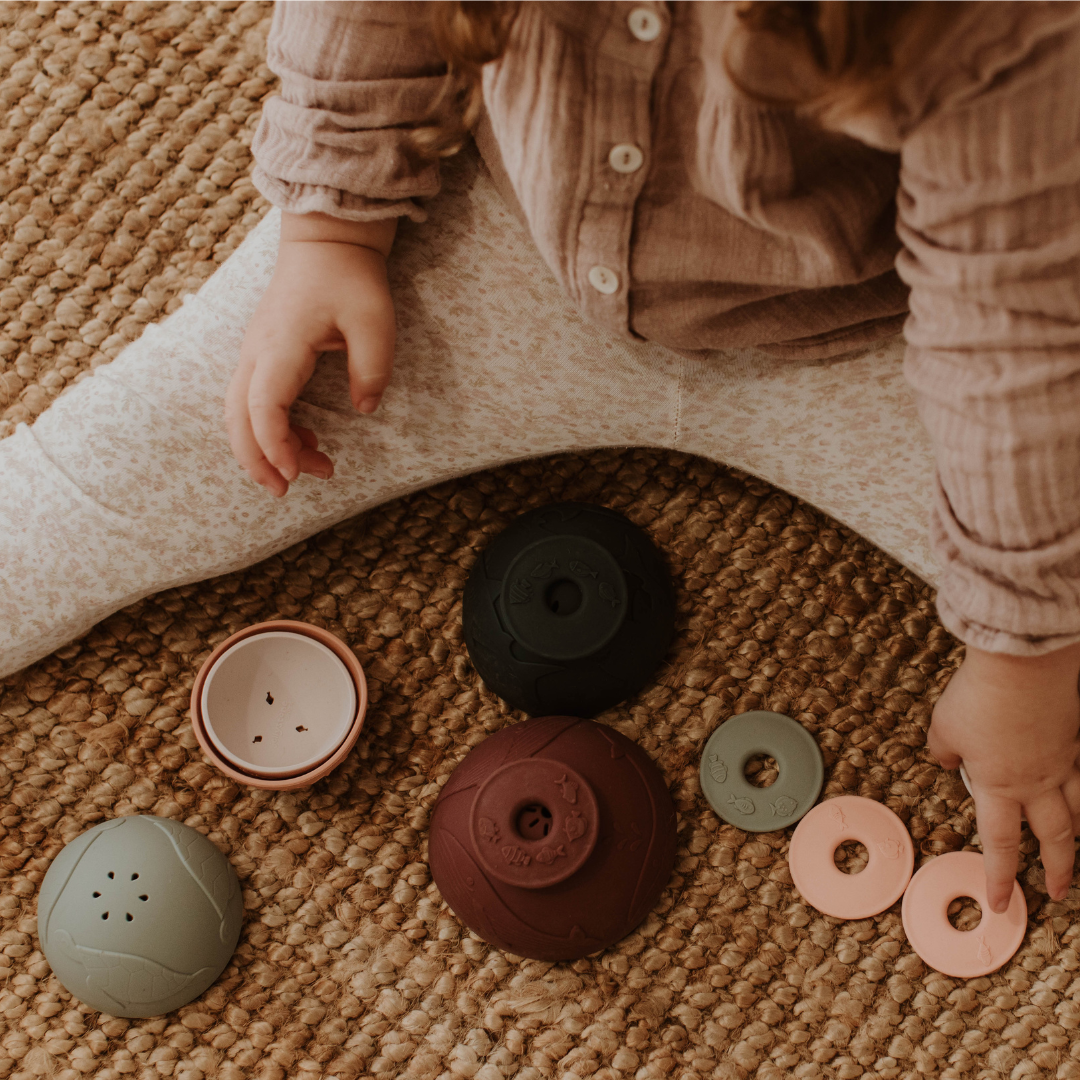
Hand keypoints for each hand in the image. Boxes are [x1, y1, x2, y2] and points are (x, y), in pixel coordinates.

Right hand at [225, 212, 397, 496]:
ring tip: (306, 471)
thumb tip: (364, 409)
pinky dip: (272, 428)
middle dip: (257, 461)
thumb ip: (372, 369)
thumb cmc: (351, 277)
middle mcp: (257, 352)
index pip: (263, 407)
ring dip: (264, 448)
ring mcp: (255, 353)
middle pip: (237, 418)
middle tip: (286, 492)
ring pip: (240, 412)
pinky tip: (307, 440)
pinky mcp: (263, 356)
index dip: (275, 445)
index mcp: (281, 345)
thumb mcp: (375, 321)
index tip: (297, 472)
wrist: (327, 242)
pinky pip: (254, 400)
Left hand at [928, 641, 1079, 911]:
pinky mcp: (1077, 737)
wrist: (1026, 664)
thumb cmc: (981, 696)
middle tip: (1056, 892)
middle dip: (1056, 869)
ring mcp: (1065, 760)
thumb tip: (946, 761)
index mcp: (1000, 786)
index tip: (1000, 902)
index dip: (999, 876)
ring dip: (1078, 835)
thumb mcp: (945, 727)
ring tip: (1075, 848)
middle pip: (1054, 838)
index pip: (999, 843)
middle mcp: (1039, 782)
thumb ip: (944, 750)